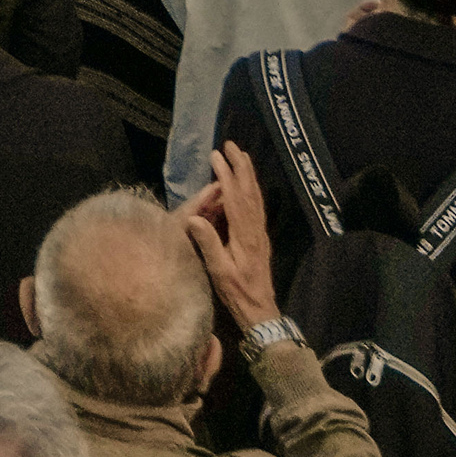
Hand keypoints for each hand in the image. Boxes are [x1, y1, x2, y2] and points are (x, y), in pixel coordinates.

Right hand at [183, 140, 281, 335]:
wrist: (261, 311)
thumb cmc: (237, 293)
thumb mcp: (219, 272)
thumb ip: (209, 244)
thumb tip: (194, 218)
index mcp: (244, 235)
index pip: (235, 198)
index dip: (227, 176)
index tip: (217, 157)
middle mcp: (255, 230)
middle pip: (250, 192)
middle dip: (241, 167)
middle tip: (232, 146)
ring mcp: (260, 233)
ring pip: (256, 198)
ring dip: (249, 175)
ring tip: (242, 157)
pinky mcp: (260, 238)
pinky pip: (258, 207)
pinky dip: (253, 190)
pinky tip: (249, 186)